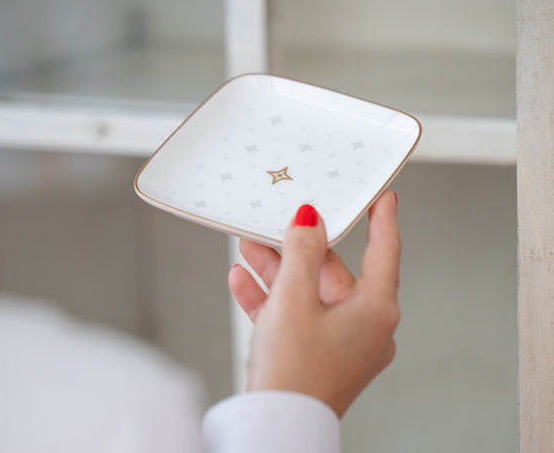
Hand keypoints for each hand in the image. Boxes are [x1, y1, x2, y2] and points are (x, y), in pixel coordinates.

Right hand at [228, 190, 400, 417]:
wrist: (274, 430)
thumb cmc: (294, 372)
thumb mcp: (295, 298)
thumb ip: (303, 252)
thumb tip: (309, 220)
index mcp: (375, 310)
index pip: (384, 250)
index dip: (382, 218)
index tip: (383, 196)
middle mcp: (364, 325)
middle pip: (333, 271)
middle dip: (298, 248)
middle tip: (278, 224)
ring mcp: (341, 341)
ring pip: (309, 291)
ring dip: (277, 271)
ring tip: (250, 248)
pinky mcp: (318, 353)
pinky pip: (296, 315)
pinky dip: (272, 298)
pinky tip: (242, 281)